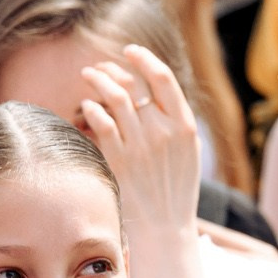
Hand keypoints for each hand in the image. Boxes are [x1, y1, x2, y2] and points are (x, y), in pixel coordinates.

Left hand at [78, 45, 199, 237]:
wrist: (166, 227)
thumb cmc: (176, 188)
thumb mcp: (189, 151)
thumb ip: (176, 120)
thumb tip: (156, 88)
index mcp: (185, 126)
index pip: (163, 78)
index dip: (145, 59)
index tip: (131, 51)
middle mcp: (163, 132)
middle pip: (134, 84)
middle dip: (114, 68)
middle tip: (102, 66)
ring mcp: (140, 146)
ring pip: (115, 97)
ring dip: (98, 80)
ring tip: (88, 75)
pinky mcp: (119, 159)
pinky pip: (101, 122)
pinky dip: (92, 107)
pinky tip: (87, 105)